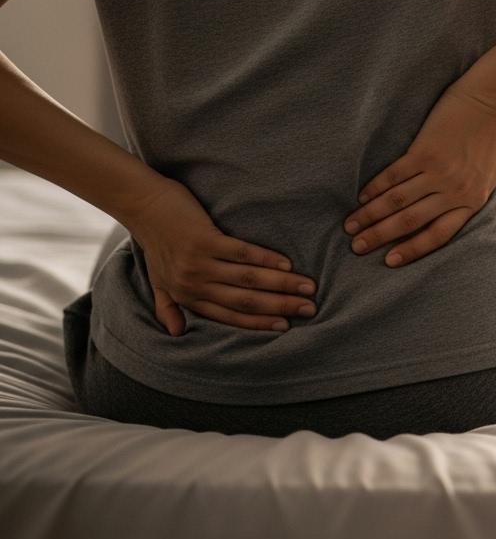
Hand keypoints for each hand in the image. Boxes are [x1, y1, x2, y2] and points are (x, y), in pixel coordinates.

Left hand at [124, 179, 318, 335]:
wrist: (143, 205)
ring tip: (308, 286)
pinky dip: (266, 259)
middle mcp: (194, 284)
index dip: (260, 322)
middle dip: (281, 306)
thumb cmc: (155, 241)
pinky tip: (286, 263)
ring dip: (282, 284)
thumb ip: (168, 306)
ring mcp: (199, 263)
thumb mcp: (157, 280)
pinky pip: (242, 253)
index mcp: (187, 297)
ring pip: (248, 279)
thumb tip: (176, 333)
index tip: (286, 326)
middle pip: (245, 300)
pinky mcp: (204, 240)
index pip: (230, 316)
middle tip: (309, 308)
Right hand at [343, 87, 495, 267]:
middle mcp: (454, 191)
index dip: (412, 249)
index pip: (438, 234)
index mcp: (472, 200)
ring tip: (351, 227)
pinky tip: (361, 198)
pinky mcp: (424, 152)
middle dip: (381, 236)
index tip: (390, 261)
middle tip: (357, 247)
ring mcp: (438, 172)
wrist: (492, 100)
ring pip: (398, 202)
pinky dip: (375, 188)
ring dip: (371, 216)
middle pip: (411, 221)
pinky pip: (393, 176)